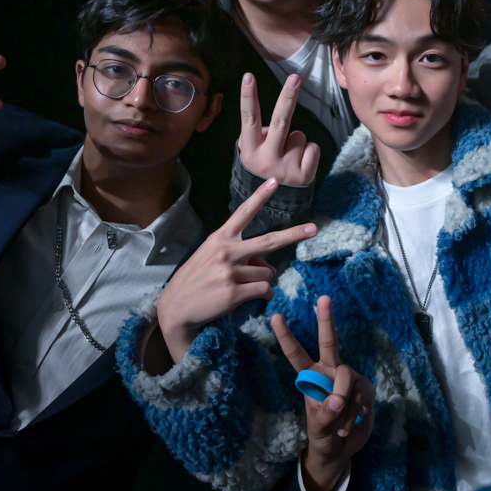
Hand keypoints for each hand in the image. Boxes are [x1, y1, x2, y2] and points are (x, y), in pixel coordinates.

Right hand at [156, 179, 317, 363]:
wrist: (176, 308)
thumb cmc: (196, 281)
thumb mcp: (211, 259)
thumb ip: (239, 256)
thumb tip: (266, 266)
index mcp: (220, 238)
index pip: (243, 213)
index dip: (260, 196)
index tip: (275, 181)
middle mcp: (226, 251)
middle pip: (269, 241)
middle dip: (294, 234)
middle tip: (314, 228)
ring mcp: (230, 271)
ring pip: (267, 273)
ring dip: (263, 282)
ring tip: (246, 287)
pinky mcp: (233, 292)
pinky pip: (264, 290)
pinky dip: (264, 296)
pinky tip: (252, 298)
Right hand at [238, 72, 319, 185]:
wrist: (274, 206)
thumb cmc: (263, 170)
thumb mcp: (251, 154)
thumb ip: (257, 136)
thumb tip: (271, 126)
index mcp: (251, 150)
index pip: (249, 118)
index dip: (248, 96)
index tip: (248, 76)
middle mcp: (267, 159)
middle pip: (280, 121)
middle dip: (288, 97)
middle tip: (295, 78)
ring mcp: (286, 168)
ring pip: (300, 135)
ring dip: (297, 141)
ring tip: (288, 158)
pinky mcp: (304, 175)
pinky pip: (312, 147)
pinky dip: (308, 153)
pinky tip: (299, 164)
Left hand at [273, 296, 373, 490]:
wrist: (340, 450)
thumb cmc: (322, 435)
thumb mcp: (318, 431)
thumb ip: (325, 416)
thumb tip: (337, 400)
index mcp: (311, 378)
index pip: (296, 354)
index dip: (286, 336)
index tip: (274, 316)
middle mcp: (330, 372)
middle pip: (329, 342)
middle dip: (326, 320)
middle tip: (323, 298)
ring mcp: (349, 379)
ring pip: (347, 377)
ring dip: (344, 404)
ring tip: (338, 426)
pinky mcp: (365, 388)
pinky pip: (360, 396)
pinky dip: (353, 415)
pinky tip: (346, 428)